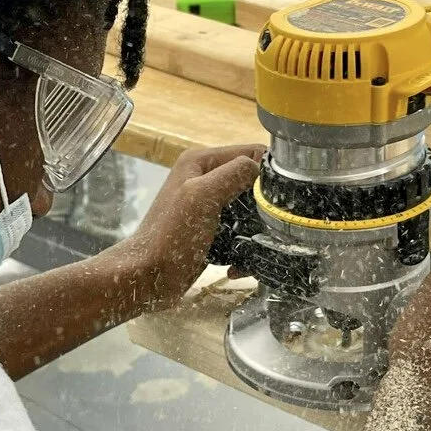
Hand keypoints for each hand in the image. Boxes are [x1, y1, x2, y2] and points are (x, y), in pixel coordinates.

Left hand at [119, 143, 264, 310]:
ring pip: (249, 213)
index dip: (271, 172)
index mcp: (201, 162)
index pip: (251, 153)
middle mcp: (204, 180)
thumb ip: (233, 173)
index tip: (284, 197)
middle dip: (265, 208)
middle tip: (273, 228)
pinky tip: (239, 266)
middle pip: (254, 185)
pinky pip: (239, 235)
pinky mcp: (210, 233)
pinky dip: (243, 251)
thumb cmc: (171, 236)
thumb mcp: (202, 195)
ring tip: (256, 251)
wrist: (147, 278)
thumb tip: (263, 167)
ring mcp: (207, 208)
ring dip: (256, 234)